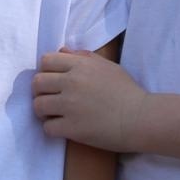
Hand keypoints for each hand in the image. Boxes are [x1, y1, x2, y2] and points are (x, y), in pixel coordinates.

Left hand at [32, 49, 146, 151]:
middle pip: (37, 83)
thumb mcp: (109, 67)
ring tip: (54, 114)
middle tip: (50, 99)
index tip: (53, 82)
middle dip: (40, 91)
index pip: (45, 61)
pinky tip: (63, 128)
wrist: (143, 119)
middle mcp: (72, 83)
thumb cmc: (128, 92)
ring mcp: (71, 106)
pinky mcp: (72, 128)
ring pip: (38, 106)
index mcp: (80, 66)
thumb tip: (61, 51)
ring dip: (43, 111)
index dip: (46, 71)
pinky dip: (53, 129)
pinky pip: (47, 127)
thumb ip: (84, 57)